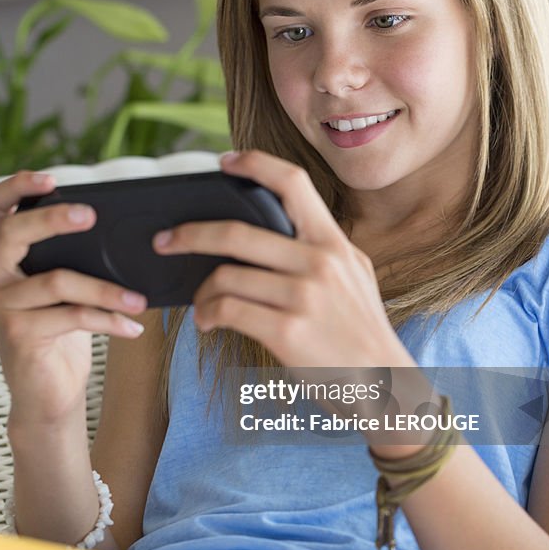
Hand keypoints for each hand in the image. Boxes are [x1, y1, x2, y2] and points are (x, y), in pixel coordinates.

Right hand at [0, 171, 148, 428]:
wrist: (48, 396)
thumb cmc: (61, 336)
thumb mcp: (64, 292)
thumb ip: (72, 261)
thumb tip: (121, 233)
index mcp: (0, 259)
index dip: (18, 187)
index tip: (50, 178)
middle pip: (16, 232)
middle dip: (55, 218)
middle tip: (92, 216)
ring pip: (58, 280)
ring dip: (107, 289)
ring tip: (139, 300)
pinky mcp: (16, 334)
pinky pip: (72, 316)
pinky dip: (109, 319)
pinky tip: (132, 327)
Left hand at [152, 150, 413, 369]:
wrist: (384, 385)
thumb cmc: (361, 330)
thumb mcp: (355, 274)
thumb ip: (321, 248)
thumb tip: (276, 226)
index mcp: (332, 242)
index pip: (293, 183)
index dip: (254, 165)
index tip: (223, 164)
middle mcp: (319, 262)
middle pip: (236, 232)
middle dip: (189, 235)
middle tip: (165, 241)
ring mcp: (303, 297)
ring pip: (225, 276)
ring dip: (200, 292)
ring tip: (200, 305)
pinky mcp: (287, 331)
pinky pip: (228, 310)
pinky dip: (207, 315)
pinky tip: (208, 323)